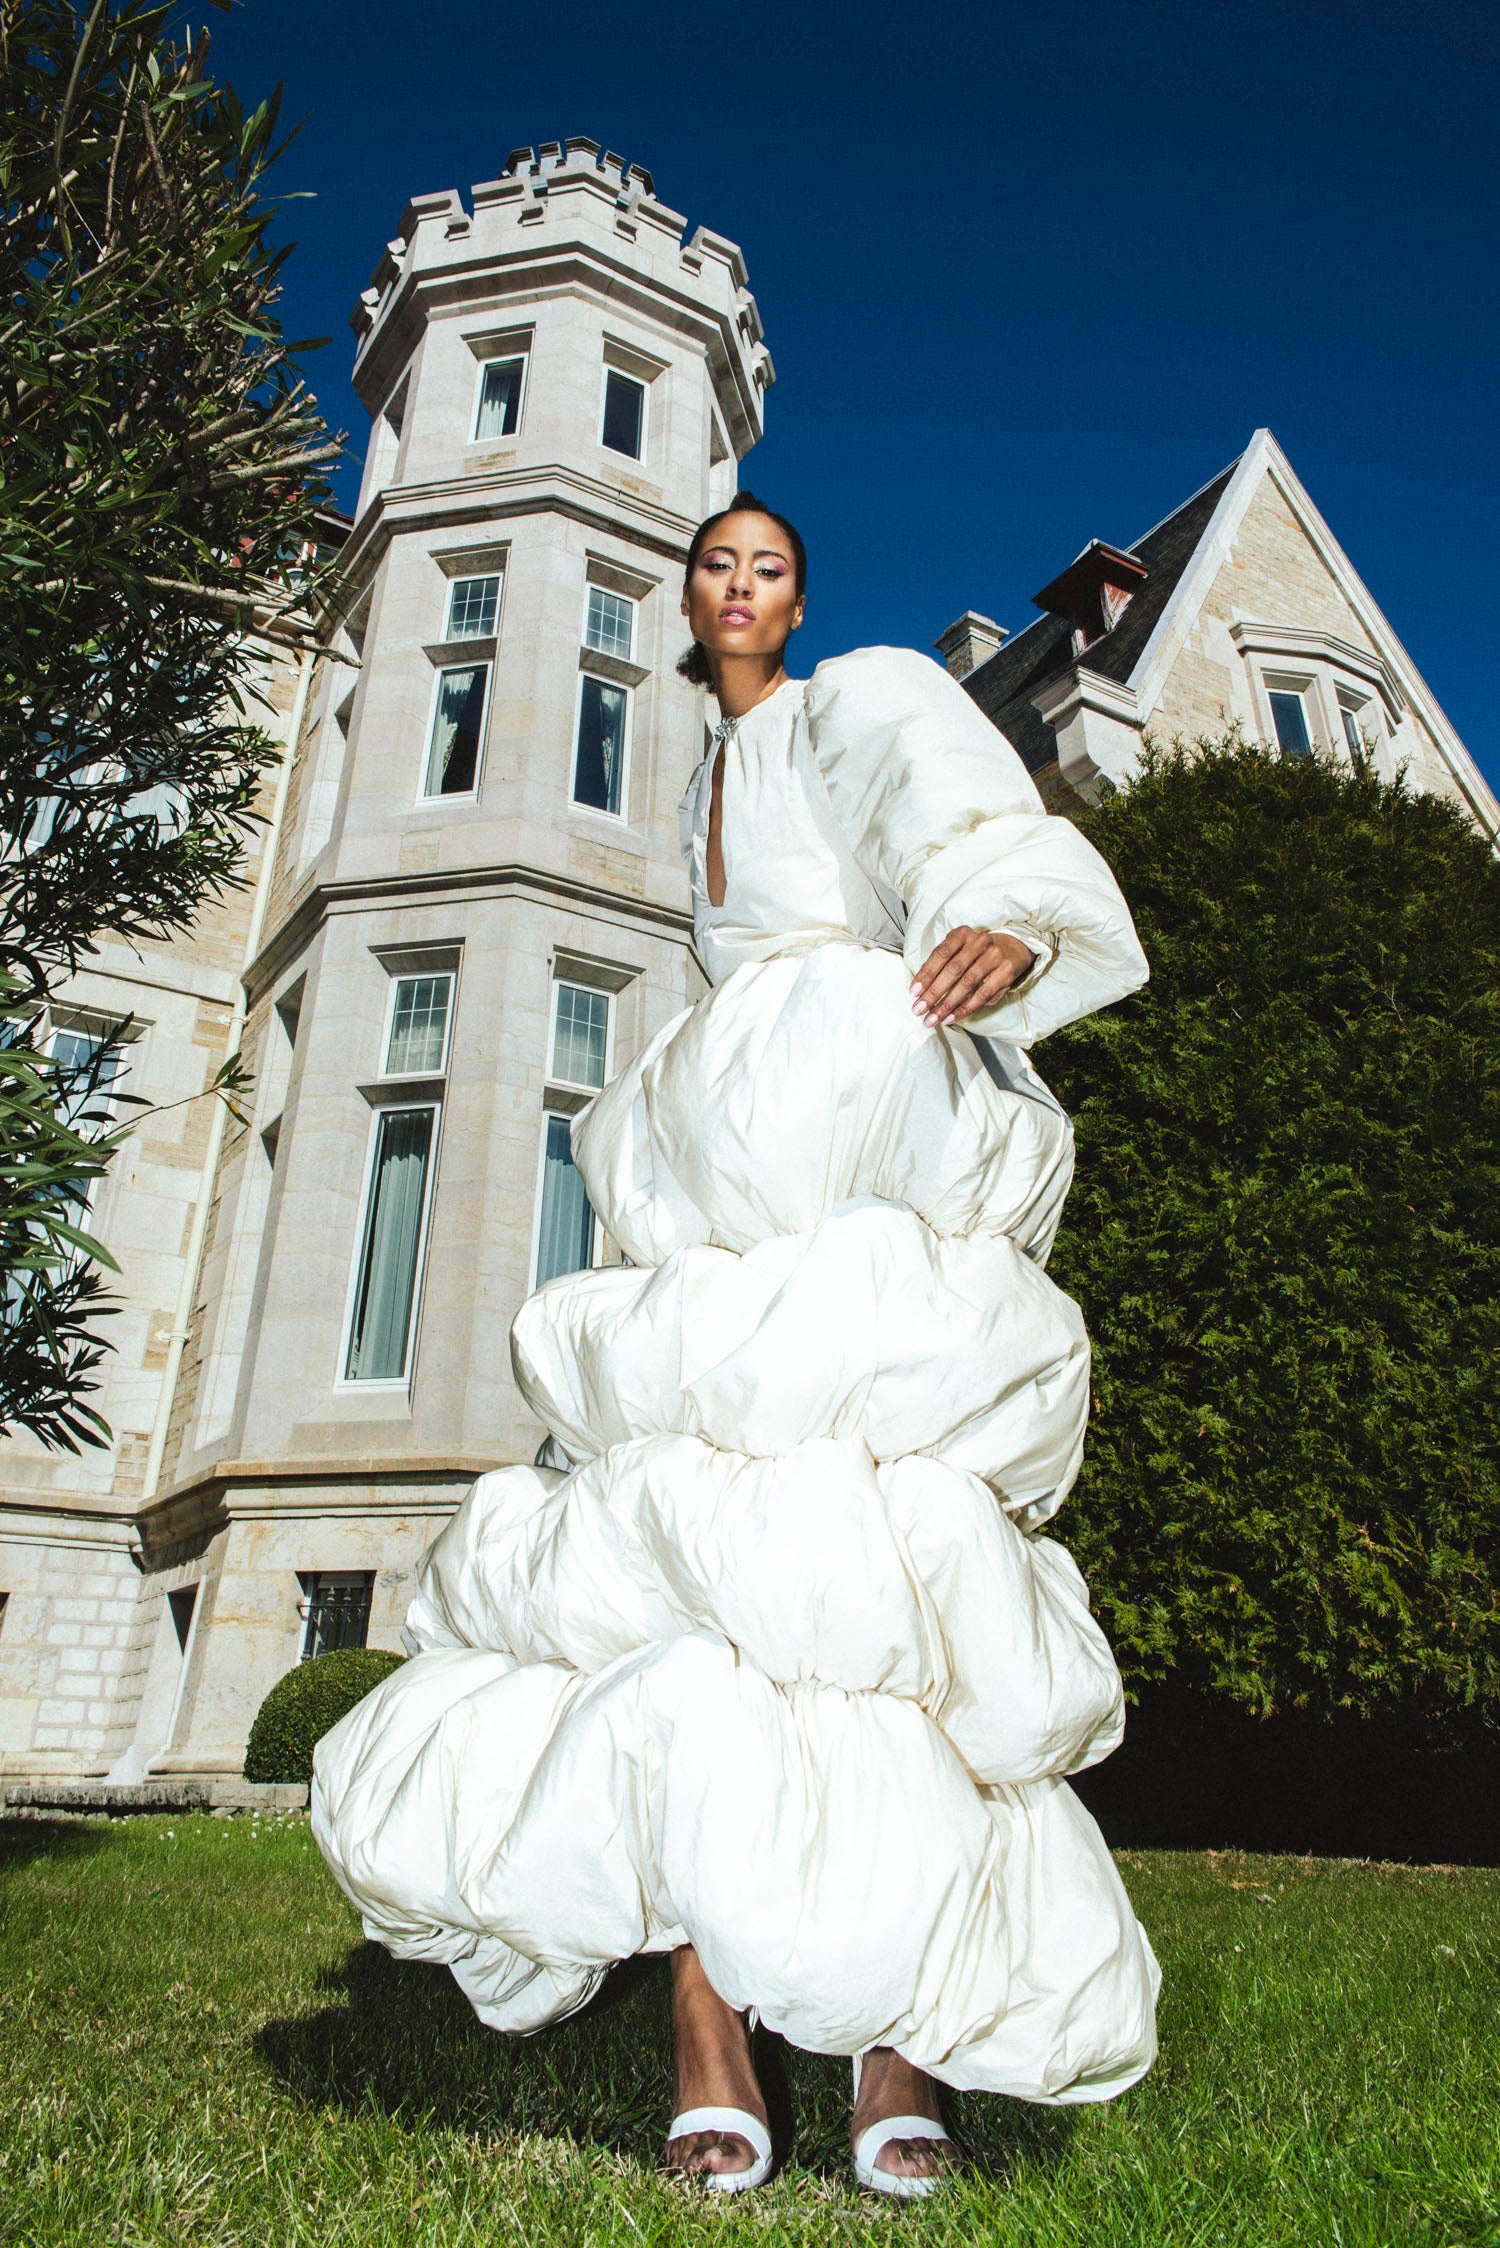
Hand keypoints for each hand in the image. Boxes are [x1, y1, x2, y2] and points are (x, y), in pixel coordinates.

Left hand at [910, 926, 1036, 1026]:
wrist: (1010, 950)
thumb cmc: (974, 954)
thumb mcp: (956, 951)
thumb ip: (939, 966)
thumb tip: (920, 991)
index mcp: (962, 934)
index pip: (941, 954)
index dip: (926, 974)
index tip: (914, 992)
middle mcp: (979, 942)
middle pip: (953, 970)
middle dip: (934, 993)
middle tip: (919, 1009)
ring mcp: (994, 957)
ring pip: (967, 984)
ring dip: (947, 1004)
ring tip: (933, 1018)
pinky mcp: (1005, 973)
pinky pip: (982, 995)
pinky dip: (965, 1009)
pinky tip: (951, 1017)